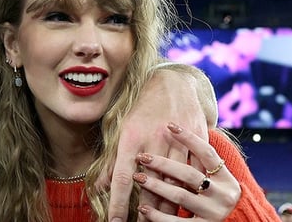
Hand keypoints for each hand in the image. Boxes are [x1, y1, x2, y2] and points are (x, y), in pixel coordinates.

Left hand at [100, 66, 210, 221]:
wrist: (172, 82)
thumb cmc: (140, 108)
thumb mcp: (120, 130)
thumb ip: (110, 162)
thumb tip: (96, 188)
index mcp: (131, 137)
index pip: (122, 177)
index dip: (118, 202)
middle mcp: (153, 140)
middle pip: (150, 184)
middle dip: (145, 210)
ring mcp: (176, 140)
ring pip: (174, 181)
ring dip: (168, 206)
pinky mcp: (195, 140)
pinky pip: (195, 171)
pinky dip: (191, 188)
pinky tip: (188, 205)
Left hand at [133, 122, 240, 221]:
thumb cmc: (215, 197)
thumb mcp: (216, 180)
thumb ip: (200, 165)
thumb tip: (174, 134)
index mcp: (226, 178)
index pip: (207, 153)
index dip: (189, 138)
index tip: (169, 125)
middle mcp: (223, 195)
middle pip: (189, 174)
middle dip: (163, 164)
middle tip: (142, 157)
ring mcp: (214, 213)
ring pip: (180, 196)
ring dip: (156, 186)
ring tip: (138, 177)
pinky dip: (158, 215)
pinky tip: (143, 207)